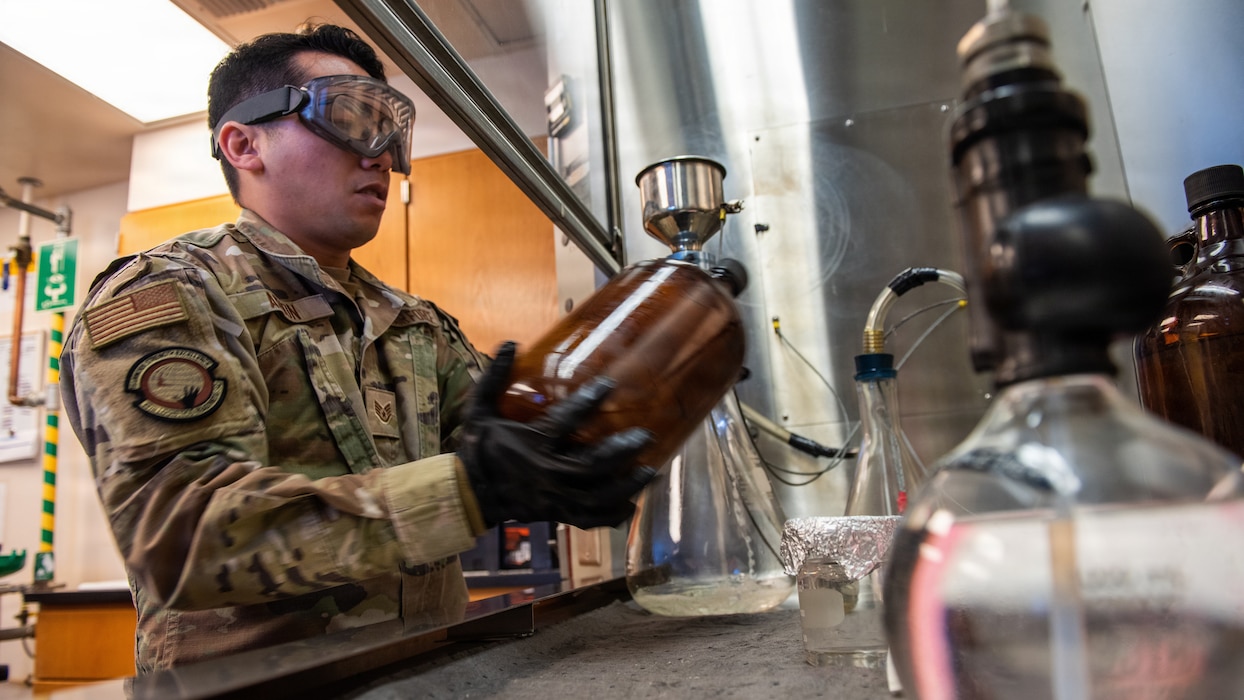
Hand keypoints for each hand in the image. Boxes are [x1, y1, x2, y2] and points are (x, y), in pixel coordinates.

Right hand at [459, 341, 656, 528]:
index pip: (564, 422)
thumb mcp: (478, 409)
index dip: (587, 402)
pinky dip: (610, 515)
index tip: (609, 384)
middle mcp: (546, 473)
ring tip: (651, 471)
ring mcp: (553, 498)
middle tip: (646, 436)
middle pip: (591, 466)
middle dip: (621, 452)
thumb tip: (510, 342)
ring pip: (596, 496)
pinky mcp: (555, 513)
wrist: (469, 494)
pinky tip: (630, 506)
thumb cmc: (477, 448)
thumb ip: (493, 377)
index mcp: (530, 445)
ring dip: (626, 486)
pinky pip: (587, 519)